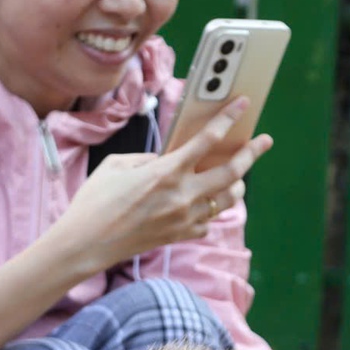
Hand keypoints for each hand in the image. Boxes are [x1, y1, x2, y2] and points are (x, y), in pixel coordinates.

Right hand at [53, 98, 273, 270]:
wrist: (86, 243)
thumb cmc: (96, 201)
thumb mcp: (118, 165)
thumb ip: (148, 158)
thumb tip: (166, 159)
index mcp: (166, 172)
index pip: (207, 140)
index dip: (228, 120)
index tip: (242, 106)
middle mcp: (183, 195)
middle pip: (232, 172)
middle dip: (252, 153)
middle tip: (264, 141)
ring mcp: (185, 218)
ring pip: (228, 199)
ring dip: (237, 185)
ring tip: (237, 176)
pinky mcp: (180, 236)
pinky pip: (208, 221)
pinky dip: (210, 210)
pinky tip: (204, 204)